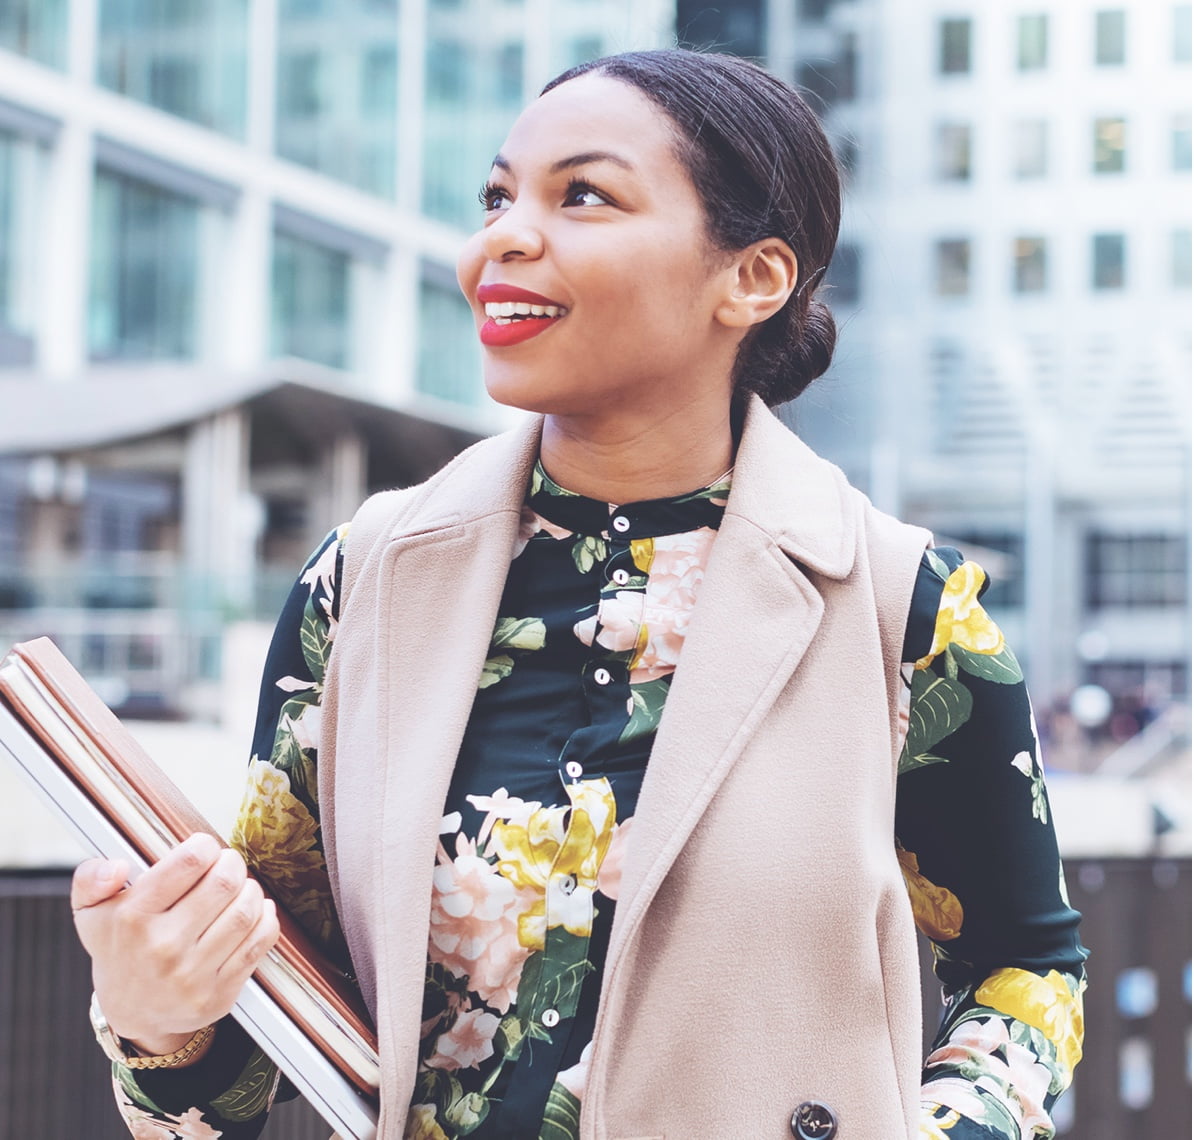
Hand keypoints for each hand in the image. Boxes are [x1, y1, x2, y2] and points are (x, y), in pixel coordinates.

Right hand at [71, 832, 279, 1058]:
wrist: (133, 1013)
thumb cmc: (119, 950)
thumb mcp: (90, 913)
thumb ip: (91, 879)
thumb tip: (118, 867)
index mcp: (133, 920)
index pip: (189, 862)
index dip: (205, 846)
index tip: (205, 849)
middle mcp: (163, 948)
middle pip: (224, 883)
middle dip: (232, 864)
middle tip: (227, 865)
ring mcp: (192, 975)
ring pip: (245, 911)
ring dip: (251, 890)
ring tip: (241, 888)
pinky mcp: (218, 993)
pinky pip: (259, 943)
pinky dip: (265, 918)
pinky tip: (256, 911)